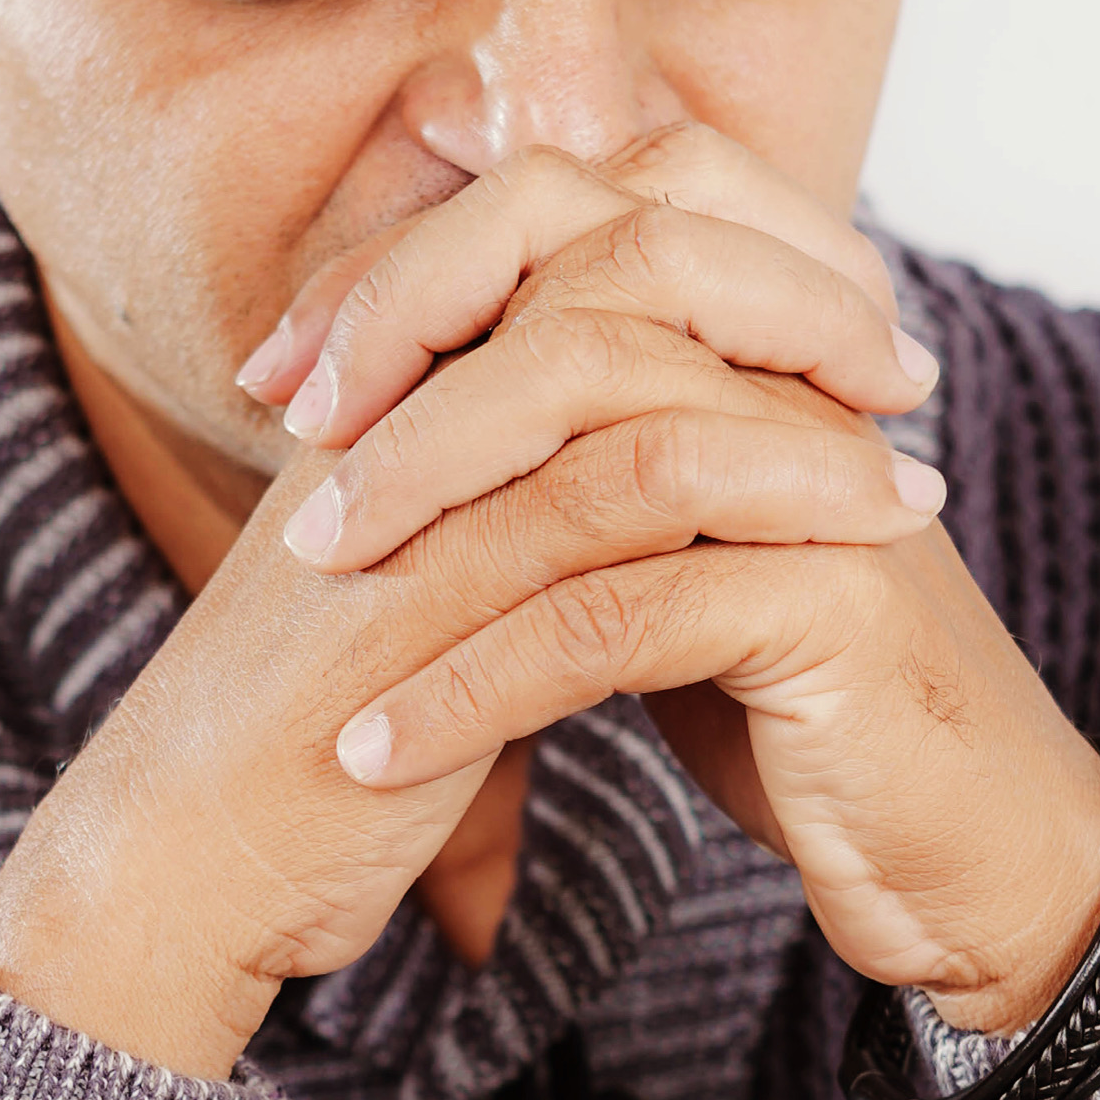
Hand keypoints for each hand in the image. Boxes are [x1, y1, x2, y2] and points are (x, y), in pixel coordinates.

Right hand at [0, 132, 943, 1076]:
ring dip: (802, 413)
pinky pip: (621, 499)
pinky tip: (869, 548)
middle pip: (615, 251)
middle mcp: (396, 399)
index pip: (577, 235)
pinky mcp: (428, 586)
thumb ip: (504, 514)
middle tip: (902, 367)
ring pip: (633, 367)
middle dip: (784, 291)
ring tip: (915, 478)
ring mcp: (408, 481)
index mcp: (395, 380)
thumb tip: (639, 476)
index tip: (850, 326)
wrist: (184, 864)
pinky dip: (767, 502)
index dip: (727, 254)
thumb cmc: (306, 746)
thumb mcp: (420, 595)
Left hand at [254, 126, 1099, 1030]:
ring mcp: (828, 484)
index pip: (569, 215)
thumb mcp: (661, 554)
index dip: (410, 275)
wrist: (970, 860)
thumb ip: (568, 458)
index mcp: (756, 338)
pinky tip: (382, 751)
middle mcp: (802, 382)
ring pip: (596, 451)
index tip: (281, 379)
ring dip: (431, 524)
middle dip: (410, 369)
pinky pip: (616, 620)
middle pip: (583, 292)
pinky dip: (477, 687)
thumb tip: (395, 388)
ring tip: (322, 594)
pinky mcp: (836, 606)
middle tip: (297, 478)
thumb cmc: (799, 710)